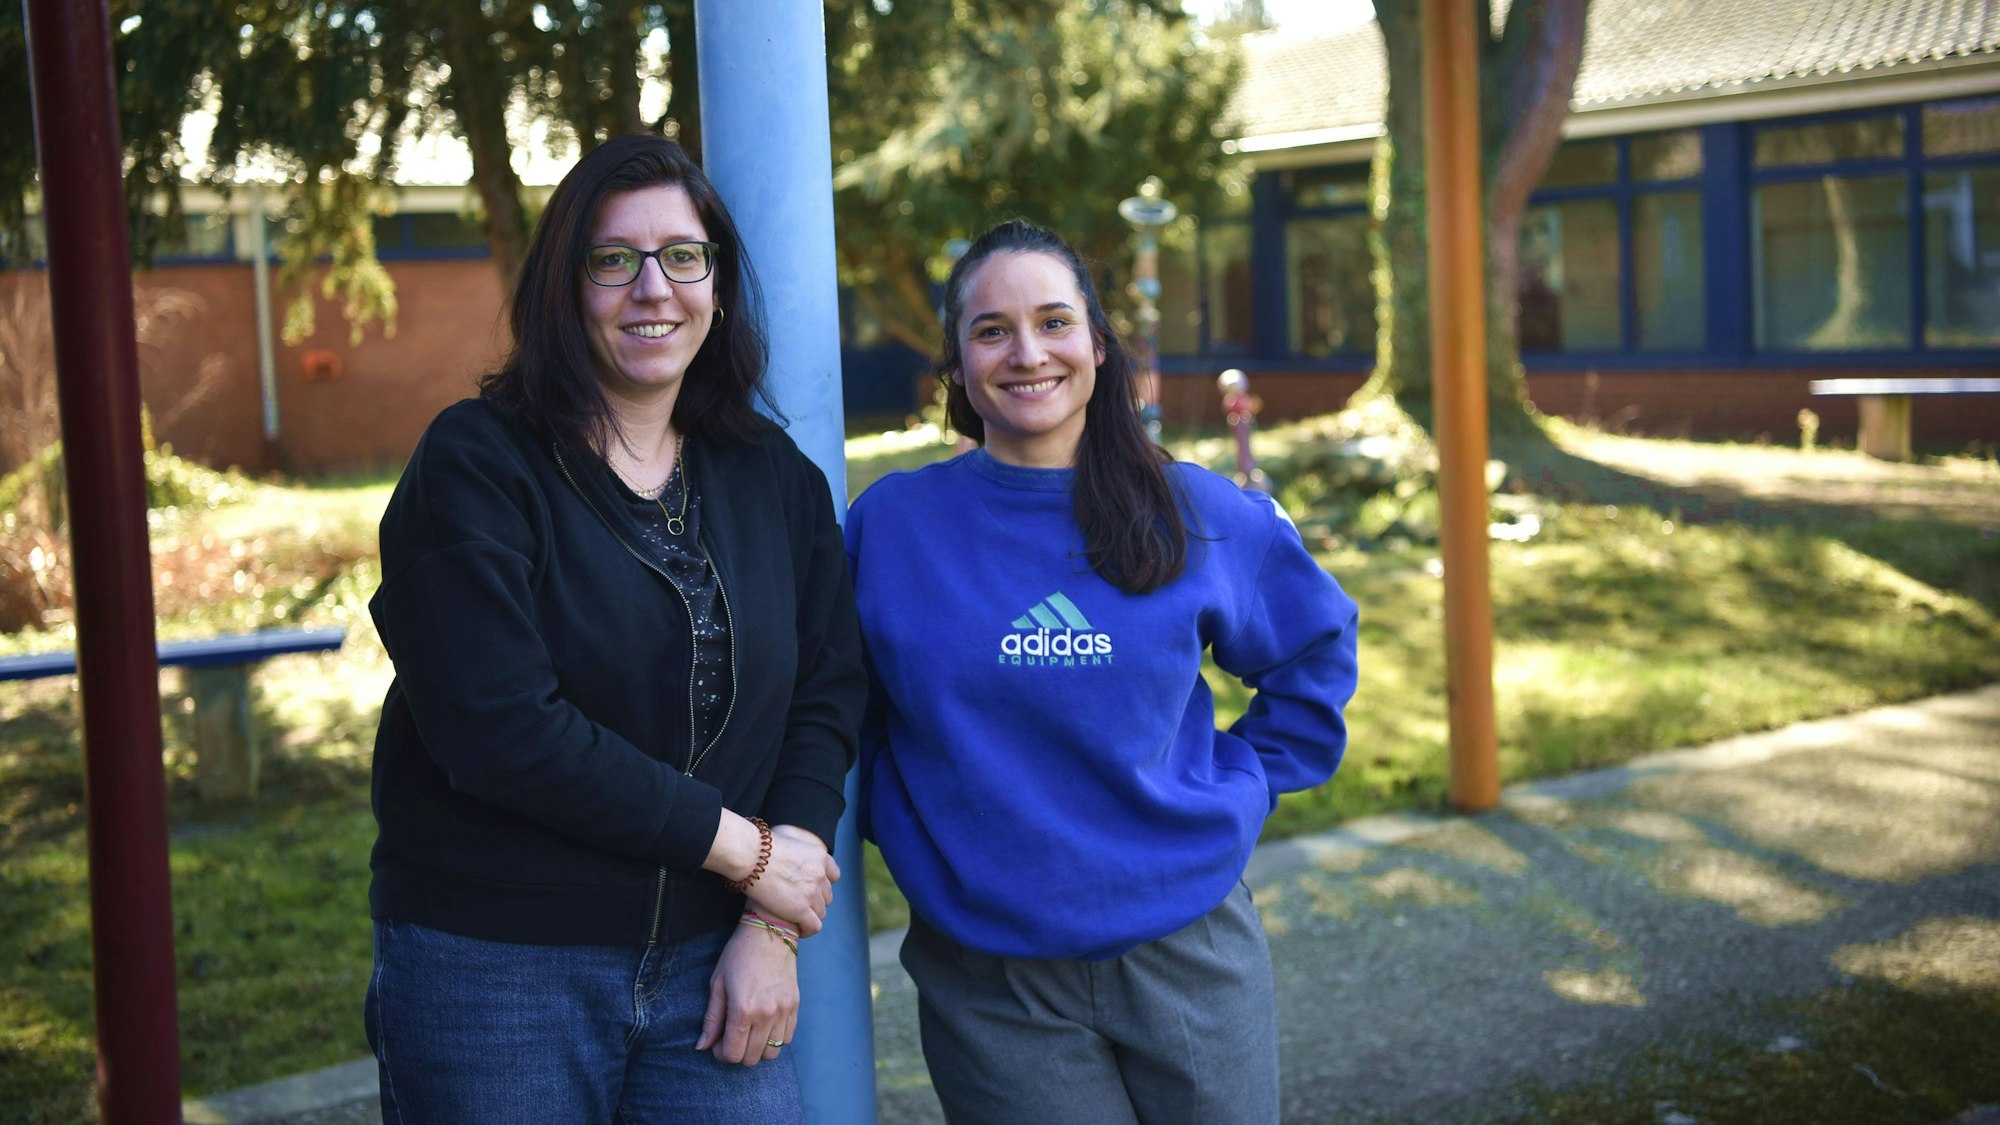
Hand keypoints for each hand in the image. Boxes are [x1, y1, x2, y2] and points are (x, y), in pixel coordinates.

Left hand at [695, 921, 797, 1066]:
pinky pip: (787, 1038)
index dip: (721, 1054)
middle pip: (751, 1058)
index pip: (732, 1054)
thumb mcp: (718, 984)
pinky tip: (764, 1026)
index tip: (717, 1043)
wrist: (770, 931)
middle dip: (737, 1053)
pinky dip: (774, 1039)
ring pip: (772, 1053)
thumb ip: (712, 1019)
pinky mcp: (795, 1006)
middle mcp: (766, 1015)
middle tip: (730, 1038)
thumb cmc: (739, 955)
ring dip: (757, 1049)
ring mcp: (783, 1011)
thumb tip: (702, 1047)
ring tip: (748, 1033)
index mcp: (743, 1010)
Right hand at [745, 824, 839, 936]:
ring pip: (821, 912)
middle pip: (826, 896)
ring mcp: (811, 892)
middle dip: (814, 901)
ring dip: (810, 916)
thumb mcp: (791, 842)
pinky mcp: (800, 909)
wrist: (750, 855)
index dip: (822, 885)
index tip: (810, 889)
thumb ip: (801, 855)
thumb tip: (795, 863)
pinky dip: (807, 930)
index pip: (833, 876)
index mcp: (820, 857)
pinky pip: (814, 926)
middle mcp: (820, 874)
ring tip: (796, 919)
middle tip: (798, 904)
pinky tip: (797, 929)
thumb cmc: (761, 848)